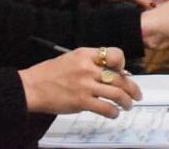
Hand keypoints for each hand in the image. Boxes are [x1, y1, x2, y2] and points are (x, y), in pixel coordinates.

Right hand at [18, 47, 141, 117]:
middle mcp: (89, 68)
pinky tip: (114, 113)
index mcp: (87, 55)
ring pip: (116, 93)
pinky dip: (113, 112)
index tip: (125, 72)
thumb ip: (93, 62)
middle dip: (132, 88)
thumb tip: (115, 72)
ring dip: (126, 101)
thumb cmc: (50, 73)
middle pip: (120, 77)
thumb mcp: (72, 58)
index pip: (116, 54)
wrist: (31, 87)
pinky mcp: (81, 101)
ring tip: (129, 105)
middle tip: (137, 94)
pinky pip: (105, 107)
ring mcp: (85, 85)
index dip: (123, 63)